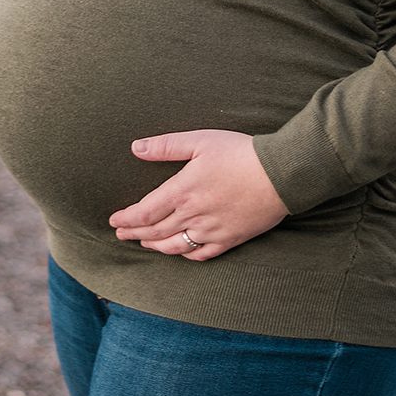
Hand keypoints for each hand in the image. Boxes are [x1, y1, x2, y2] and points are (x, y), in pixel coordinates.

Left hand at [109, 128, 288, 260]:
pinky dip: (186, 255)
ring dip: (156, 245)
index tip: (114, 221)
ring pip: (175, 246)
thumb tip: (135, 148)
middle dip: (135, 233)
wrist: (280, 173)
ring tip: (145, 243)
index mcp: (182, 190)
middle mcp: (193, 215)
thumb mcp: (200, 140)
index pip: (145, 211)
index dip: (127, 219)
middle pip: (155, 230)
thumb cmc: (240, 152)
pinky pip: (202, 254)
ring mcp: (212, 230)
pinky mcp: (230, 239)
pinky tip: (180, 252)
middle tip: (121, 235)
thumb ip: (165, 146)